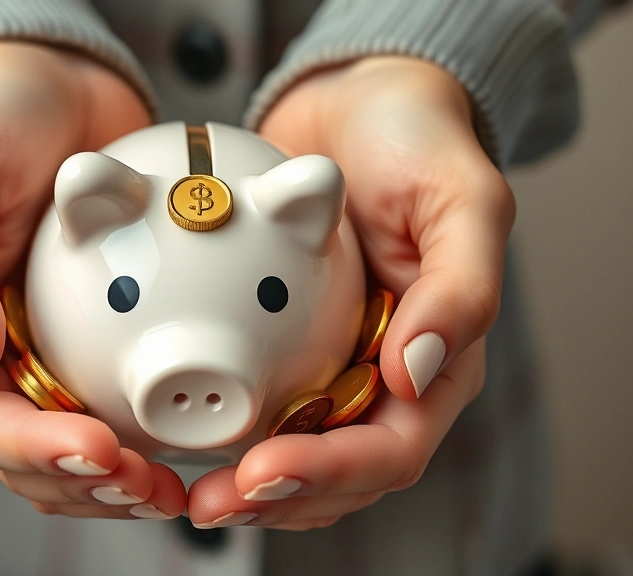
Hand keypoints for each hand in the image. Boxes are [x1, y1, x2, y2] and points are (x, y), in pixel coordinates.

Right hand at [0, 42, 185, 519]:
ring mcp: (52, 354)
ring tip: (176, 485)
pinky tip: (196, 437)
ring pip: (79, 453)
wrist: (55, 89)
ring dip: (122, 484)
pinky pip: (126, 405)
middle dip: (86, 485)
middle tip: (148, 483)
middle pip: (30, 458)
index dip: (33, 450)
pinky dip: (154, 434)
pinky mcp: (103, 341)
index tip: (97, 449)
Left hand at [186, 57, 513, 528]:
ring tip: (186, 490)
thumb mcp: (460, 197)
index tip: (263, 468)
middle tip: (211, 501)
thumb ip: (460, 285)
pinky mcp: (285, 345)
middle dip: (278, 497)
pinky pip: (255, 404)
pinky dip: (222, 428)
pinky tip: (173, 429)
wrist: (357, 104)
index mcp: (439, 360)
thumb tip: (418, 373)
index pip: (391, 446)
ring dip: (245, 485)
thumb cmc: (418, 143)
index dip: (332, 472)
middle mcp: (385, 377)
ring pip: (293, 454)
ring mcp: (332, 365)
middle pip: (338, 472)